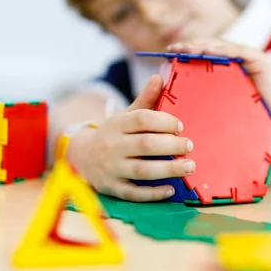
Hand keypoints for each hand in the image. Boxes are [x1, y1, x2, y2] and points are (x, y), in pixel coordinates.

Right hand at [66, 75, 195, 201]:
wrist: (81, 157)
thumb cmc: (113, 134)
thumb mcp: (125, 115)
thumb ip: (145, 99)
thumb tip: (160, 77)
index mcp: (117, 124)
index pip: (142, 119)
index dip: (164, 121)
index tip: (180, 126)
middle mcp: (113, 146)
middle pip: (145, 144)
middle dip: (171, 145)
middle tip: (189, 146)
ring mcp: (111, 168)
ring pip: (142, 170)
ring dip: (169, 169)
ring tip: (189, 166)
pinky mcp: (112, 188)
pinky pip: (134, 193)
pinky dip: (153, 193)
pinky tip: (170, 190)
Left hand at [166, 38, 270, 118]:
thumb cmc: (248, 113)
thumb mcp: (222, 100)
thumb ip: (206, 92)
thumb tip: (178, 89)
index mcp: (229, 64)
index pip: (206, 52)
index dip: (188, 49)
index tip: (169, 51)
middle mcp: (239, 56)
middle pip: (212, 46)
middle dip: (192, 46)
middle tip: (173, 48)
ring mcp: (250, 56)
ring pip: (223, 46)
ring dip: (204, 46)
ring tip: (187, 49)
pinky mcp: (260, 60)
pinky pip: (238, 52)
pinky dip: (223, 51)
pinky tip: (208, 52)